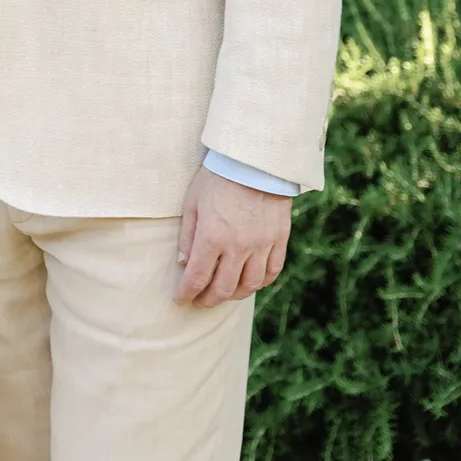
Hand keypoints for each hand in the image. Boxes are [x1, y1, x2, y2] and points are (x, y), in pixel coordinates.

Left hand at [174, 165, 290, 309]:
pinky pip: (272, 271)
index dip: (187, 293)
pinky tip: (250, 282)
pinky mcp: (279, 239)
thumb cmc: (217, 177)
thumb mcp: (193, 202)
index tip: (180, 300)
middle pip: (223, 288)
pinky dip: (260, 282)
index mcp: (212, 237)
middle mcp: (238, 246)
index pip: (197, 278)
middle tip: (200, 301)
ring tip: (223, 293)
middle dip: (208, 300)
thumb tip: (183, 262)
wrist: (254, 159)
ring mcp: (261, 244)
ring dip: (234, 295)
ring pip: (249, 285)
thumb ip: (188, 234)